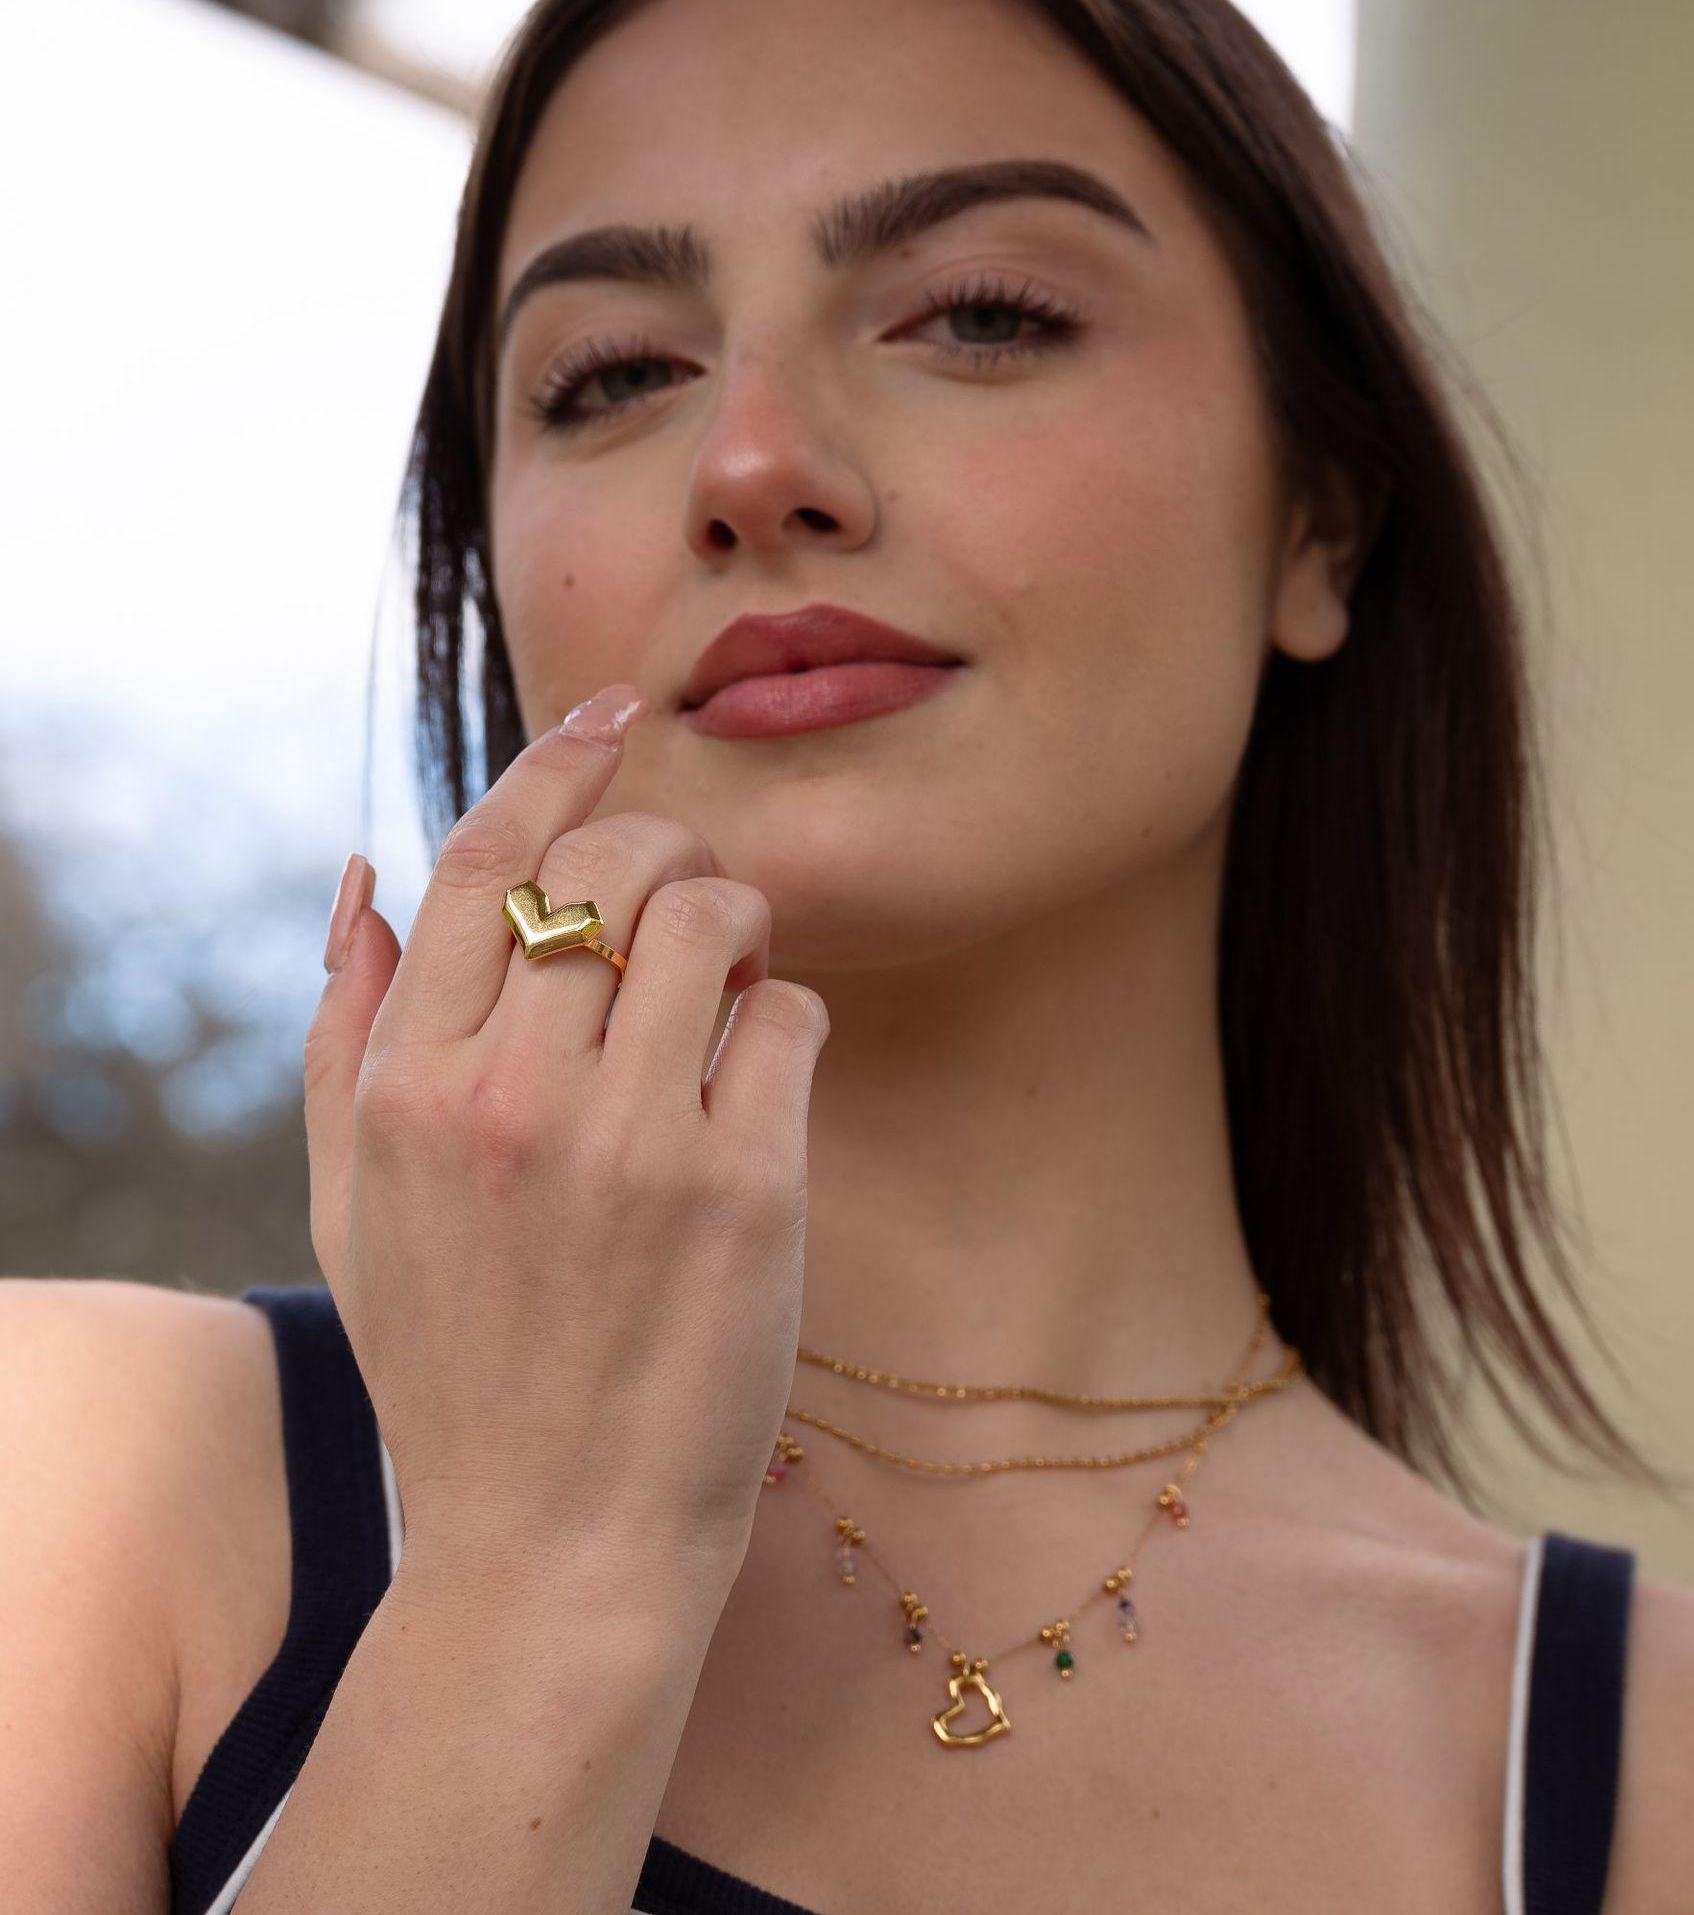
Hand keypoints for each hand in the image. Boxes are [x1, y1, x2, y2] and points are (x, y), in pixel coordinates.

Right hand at [301, 683, 829, 1598]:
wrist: (555, 1535)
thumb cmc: (455, 1360)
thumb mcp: (352, 1201)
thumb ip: (347, 1032)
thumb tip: (362, 872)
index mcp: (407, 1083)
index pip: (485, 858)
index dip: (556, 762)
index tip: (614, 714)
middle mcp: (511, 1093)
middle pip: (609, 865)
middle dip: (663, 845)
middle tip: (685, 891)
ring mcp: (633, 1139)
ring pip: (714, 915)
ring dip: (738, 917)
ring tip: (730, 979)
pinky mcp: (746, 1187)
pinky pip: (791, 1013)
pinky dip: (786, 1014)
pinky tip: (762, 1072)